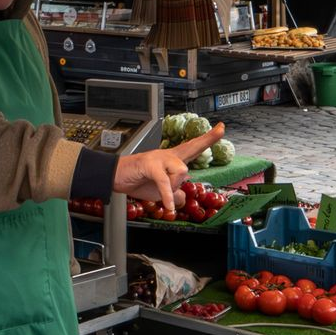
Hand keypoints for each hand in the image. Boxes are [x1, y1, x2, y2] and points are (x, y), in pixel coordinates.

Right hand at [110, 123, 225, 213]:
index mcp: (172, 159)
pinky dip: (167, 196)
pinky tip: (168, 206)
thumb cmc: (137, 180)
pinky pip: (165, 182)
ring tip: (162, 193)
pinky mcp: (150, 165)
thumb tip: (182, 199)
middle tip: (221, 130)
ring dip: (174, 187)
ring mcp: (159, 158)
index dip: (208, 139)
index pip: (193, 147)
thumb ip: (173, 193)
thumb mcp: (159, 191)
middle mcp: (168, 155)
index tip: (221, 128)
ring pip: (181, 171)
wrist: (114, 177)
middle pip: (191, 147)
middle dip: (207, 140)